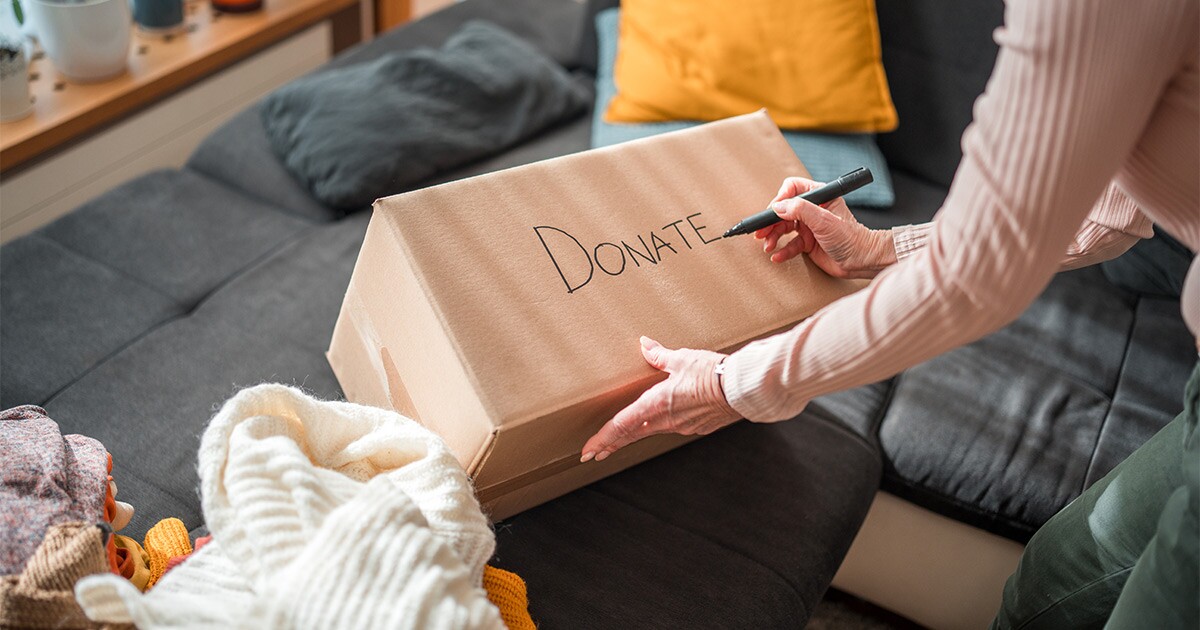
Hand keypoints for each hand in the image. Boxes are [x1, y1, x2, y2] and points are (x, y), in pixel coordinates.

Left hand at [581, 337, 740, 462]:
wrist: (742, 389)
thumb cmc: (711, 372)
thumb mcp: (682, 359)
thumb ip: (660, 355)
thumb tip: (645, 344)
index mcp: (655, 404)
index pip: (621, 425)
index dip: (603, 439)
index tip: (588, 450)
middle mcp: (665, 420)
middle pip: (631, 434)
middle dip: (610, 445)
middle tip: (593, 454)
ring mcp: (682, 427)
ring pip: (650, 431)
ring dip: (632, 436)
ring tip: (618, 441)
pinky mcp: (697, 427)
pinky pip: (672, 427)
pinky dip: (658, 426)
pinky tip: (658, 422)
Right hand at [755, 176, 896, 278]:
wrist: (862, 261)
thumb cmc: (851, 238)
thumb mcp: (824, 220)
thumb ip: (800, 210)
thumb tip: (778, 206)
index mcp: (819, 197)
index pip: (793, 189)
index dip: (781, 198)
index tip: (773, 210)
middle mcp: (813, 210)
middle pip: (784, 211)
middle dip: (771, 221)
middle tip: (761, 232)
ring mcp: (809, 227)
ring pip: (784, 228)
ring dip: (774, 237)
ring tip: (768, 246)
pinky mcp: (808, 243)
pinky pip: (790, 245)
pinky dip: (782, 250)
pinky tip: (777, 256)